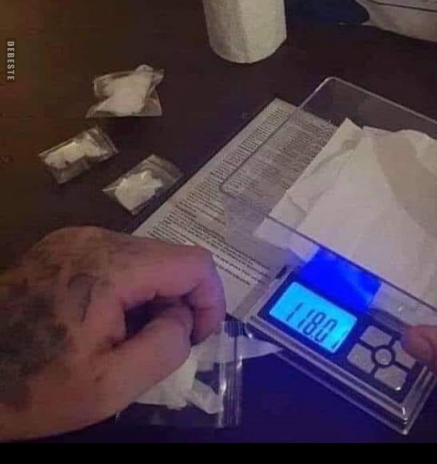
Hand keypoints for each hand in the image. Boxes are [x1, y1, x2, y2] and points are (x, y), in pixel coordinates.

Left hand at [0, 227, 224, 440]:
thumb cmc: (36, 385)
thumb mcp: (110, 387)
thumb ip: (164, 348)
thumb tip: (182, 318)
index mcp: (113, 265)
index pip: (194, 262)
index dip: (210, 301)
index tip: (197, 340)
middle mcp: (97, 238)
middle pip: (169, 257)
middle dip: (177, 302)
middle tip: (157, 348)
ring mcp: (75, 238)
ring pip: (143, 258)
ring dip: (150, 297)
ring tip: (124, 340)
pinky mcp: (59, 247)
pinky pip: (114, 259)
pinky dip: (124, 288)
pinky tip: (100, 324)